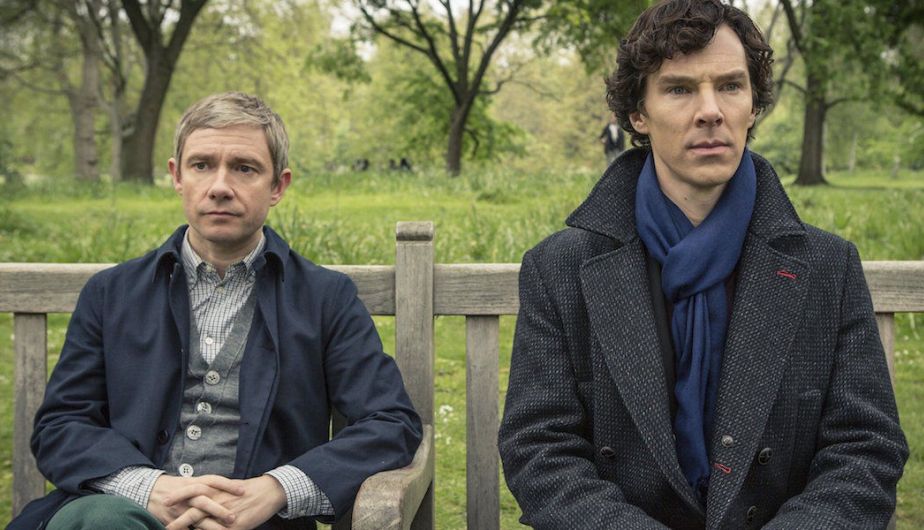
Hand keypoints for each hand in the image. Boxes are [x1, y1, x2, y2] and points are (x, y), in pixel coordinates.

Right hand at [148, 474, 243, 527]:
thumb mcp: (191, 481)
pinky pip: (185, 528)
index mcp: (194, 482)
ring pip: (195, 518)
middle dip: (218, 509)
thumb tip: (230, 487)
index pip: (213, 480)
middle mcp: (187, 495)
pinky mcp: (172, 519)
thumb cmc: (176, 486)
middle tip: (233, 517)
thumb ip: (208, 486)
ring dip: (209, 526)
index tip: (243, 490)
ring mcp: (179, 508)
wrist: (149, 491)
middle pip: (204, 501)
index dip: (228, 485)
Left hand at [167, 475, 286, 529]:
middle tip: (166, 527)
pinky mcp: (237, 526)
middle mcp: (220, 501)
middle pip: (194, 511)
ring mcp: (228, 515)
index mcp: (217, 490)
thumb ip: (215, 493)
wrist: (269, 491)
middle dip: (179, 520)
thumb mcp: (229, 487)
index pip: (193, 491)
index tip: (165, 502)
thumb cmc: (249, 489)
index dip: (178, 496)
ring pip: (205, 526)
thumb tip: (201, 498)